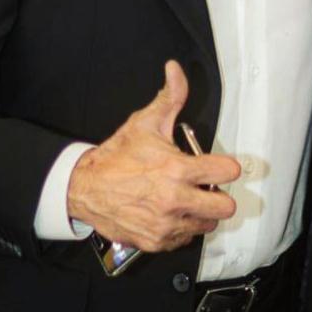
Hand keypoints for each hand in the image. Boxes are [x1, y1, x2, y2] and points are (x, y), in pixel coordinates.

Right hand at [67, 60, 239, 251]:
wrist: (85, 188)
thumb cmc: (117, 156)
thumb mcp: (146, 122)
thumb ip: (170, 96)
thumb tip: (175, 69)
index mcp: (178, 170)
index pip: (226, 172)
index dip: (227, 166)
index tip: (221, 165)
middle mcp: (175, 200)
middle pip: (225, 207)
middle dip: (220, 195)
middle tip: (208, 187)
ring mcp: (166, 224)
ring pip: (207, 224)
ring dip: (202, 212)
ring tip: (188, 199)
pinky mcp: (156, 241)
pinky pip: (185, 238)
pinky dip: (182, 227)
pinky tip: (172, 212)